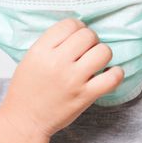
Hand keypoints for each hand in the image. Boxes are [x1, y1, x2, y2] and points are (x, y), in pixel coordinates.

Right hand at [0, 18, 123, 139]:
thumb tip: (76, 30)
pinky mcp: (85, 96)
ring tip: (95, 60)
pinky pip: (112, 78)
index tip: (77, 34)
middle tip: (86, 48)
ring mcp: (73, 79)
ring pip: (103, 52)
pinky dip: (116, 73)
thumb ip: (50, 43)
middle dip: (90, 39)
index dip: (77, 26)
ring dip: (102, 53)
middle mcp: (57, 62)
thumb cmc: (26, 88)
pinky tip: (109, 73)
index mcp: (41, 50)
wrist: (25, 118)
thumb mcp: (31, 58)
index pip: (69, 24)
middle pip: (88, 35)